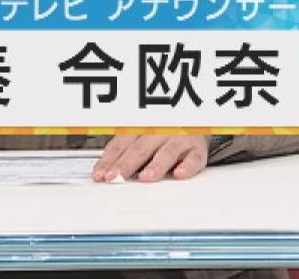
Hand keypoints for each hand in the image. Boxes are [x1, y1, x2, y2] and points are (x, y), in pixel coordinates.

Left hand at [93, 134, 209, 182]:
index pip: (122, 145)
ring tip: (145, 178)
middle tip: (116, 177)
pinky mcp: (197, 149)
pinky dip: (188, 165)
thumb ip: (123, 152)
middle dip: (127, 164)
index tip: (100, 175)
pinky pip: (194, 157)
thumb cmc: (162, 133)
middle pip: (141, 148)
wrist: (193, 121)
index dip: (110, 160)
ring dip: (156, 165)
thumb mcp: (140, 137)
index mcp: (141, 129)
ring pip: (167, 152)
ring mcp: (179, 139)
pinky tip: (180, 173)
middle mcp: (160, 132)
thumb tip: (101, 172)